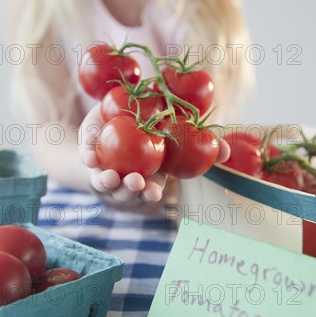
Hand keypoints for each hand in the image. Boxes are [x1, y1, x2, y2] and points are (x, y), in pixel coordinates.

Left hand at [78, 104, 229, 204]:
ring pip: (106, 185)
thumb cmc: (146, 129)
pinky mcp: (89, 164)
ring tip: (112, 176)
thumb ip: (197, 140)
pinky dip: (88, 161)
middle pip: (128, 192)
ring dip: (109, 182)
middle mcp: (126, 180)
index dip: (152, 192)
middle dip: (131, 191)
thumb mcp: (172, 131)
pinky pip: (87, 166)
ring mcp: (107, 175)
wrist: (108, 123)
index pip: (151, 189)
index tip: (154, 192)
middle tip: (136, 182)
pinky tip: (89, 157)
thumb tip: (228, 151)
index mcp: (147, 176)